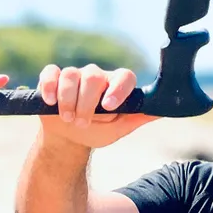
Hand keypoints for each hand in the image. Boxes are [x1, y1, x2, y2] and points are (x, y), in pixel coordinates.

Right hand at [37, 64, 159, 148]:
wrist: (68, 138)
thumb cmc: (95, 132)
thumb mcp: (117, 130)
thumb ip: (137, 118)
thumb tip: (163, 110)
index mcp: (115, 85)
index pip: (124, 76)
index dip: (118, 89)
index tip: (109, 106)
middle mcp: (96, 76)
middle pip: (93, 76)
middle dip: (86, 102)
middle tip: (82, 123)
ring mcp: (74, 75)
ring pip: (71, 75)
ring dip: (68, 100)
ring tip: (68, 119)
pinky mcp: (53, 78)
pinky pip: (51, 73)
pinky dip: (49, 87)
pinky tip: (50, 102)